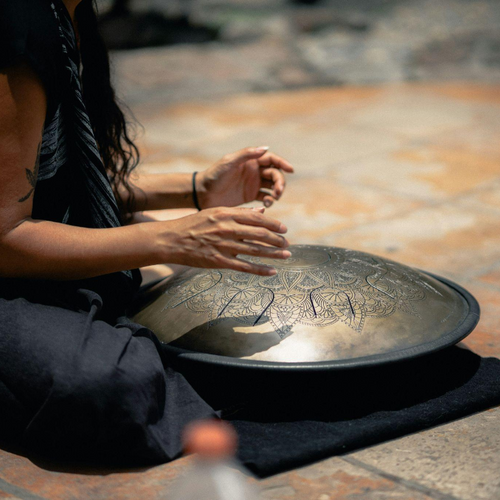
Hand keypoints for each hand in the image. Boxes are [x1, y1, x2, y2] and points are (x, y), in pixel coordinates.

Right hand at [157, 206, 289, 275]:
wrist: (171, 239)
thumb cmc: (194, 225)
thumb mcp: (215, 212)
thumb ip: (239, 212)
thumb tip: (261, 211)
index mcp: (226, 214)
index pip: (256, 218)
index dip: (273, 224)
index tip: (284, 229)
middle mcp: (226, 228)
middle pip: (259, 234)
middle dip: (276, 239)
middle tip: (287, 243)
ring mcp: (223, 245)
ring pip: (254, 250)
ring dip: (273, 254)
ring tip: (286, 255)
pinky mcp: (218, 261)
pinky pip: (244, 266)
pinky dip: (260, 269)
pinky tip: (272, 271)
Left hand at [197, 147, 293, 208]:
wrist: (203, 193)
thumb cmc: (214, 175)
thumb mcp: (229, 162)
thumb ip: (246, 154)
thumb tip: (266, 148)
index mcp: (250, 160)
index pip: (272, 159)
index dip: (283, 163)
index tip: (291, 170)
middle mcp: (254, 171)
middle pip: (275, 174)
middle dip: (280, 182)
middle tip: (278, 192)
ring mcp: (253, 184)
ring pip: (272, 186)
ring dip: (276, 192)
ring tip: (272, 199)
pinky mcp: (250, 196)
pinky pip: (265, 197)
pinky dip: (269, 201)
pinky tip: (266, 204)